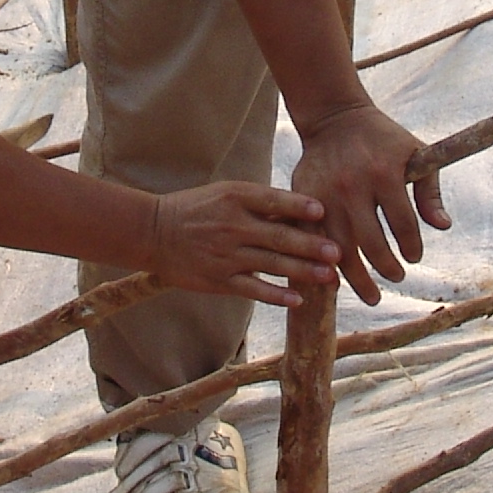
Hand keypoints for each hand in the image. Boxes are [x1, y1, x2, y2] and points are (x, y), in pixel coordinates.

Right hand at [147, 181, 338, 305]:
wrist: (153, 232)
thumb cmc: (196, 208)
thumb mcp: (224, 193)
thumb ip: (259, 202)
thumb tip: (301, 209)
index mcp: (234, 198)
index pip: (272, 200)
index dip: (298, 206)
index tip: (322, 211)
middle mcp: (232, 225)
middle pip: (278, 236)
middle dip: (311, 245)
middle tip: (338, 252)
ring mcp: (226, 254)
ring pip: (271, 264)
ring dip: (303, 271)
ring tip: (329, 277)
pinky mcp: (219, 279)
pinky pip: (253, 289)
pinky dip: (276, 295)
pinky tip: (297, 299)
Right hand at [292, 102, 448, 304]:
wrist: (335, 119)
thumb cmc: (383, 139)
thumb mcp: (414, 155)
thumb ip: (430, 192)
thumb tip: (444, 227)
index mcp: (385, 175)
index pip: (404, 225)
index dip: (412, 247)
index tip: (414, 258)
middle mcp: (353, 186)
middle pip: (371, 244)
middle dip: (387, 268)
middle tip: (397, 278)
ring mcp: (325, 194)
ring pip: (339, 249)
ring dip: (357, 278)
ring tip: (372, 295)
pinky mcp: (304, 198)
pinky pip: (313, 240)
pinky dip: (325, 262)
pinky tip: (336, 278)